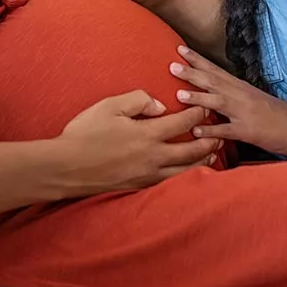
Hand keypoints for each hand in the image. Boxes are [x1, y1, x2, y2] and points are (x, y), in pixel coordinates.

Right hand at [59, 90, 221, 193]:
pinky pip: (171, 181)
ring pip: (185, 170)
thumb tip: (159, 105)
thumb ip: (137, 100)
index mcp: (147, 134)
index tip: (205, 106)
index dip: (197, 114)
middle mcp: (153, 157)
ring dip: (202, 161)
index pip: (182, 123)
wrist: (68, 167)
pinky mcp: (140, 186)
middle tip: (218, 132)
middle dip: (208, 140)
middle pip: (191, 150)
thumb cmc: (85, 133)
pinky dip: (186, 175)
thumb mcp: (109, 106)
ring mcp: (148, 174)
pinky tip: (187, 172)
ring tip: (212, 154)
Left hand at [170, 46, 286, 156]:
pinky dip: (212, 131)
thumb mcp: (250, 98)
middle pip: (213, 81)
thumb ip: (230, 93)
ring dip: (198, 97)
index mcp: (240, 87)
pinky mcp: (250, 131)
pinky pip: (228, 131)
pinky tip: (197, 131)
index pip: (215, 69)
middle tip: (171, 65)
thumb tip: (209, 89)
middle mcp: (240, 95)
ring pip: (219, 102)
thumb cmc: (274, 113)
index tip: (179, 48)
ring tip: (179, 94)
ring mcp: (245, 113)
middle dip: (192, 72)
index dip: (197, 59)